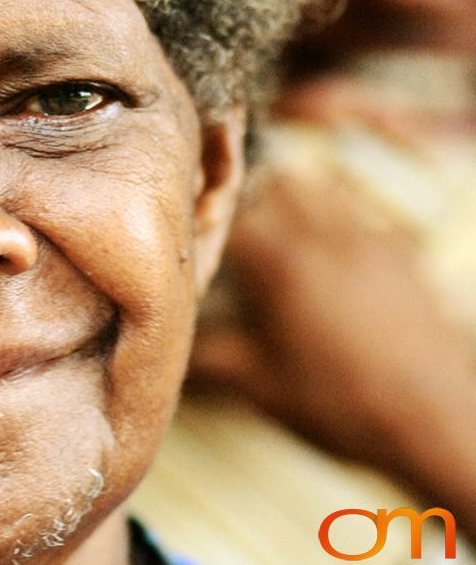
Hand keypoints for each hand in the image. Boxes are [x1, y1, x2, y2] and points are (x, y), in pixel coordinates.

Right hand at [191, 174, 475, 535]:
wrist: (437, 421)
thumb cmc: (342, 405)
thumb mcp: (263, 389)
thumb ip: (213, 360)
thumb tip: (171, 353)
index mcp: (284, 267)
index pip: (230, 218)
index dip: (204, 221)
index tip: (189, 234)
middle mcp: (326, 241)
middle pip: (277, 187)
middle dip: (248, 200)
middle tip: (229, 228)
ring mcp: (371, 243)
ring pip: (324, 190)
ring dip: (294, 199)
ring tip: (276, 227)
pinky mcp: (405, 258)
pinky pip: (366, 214)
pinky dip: (341, 215)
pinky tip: (333, 244)